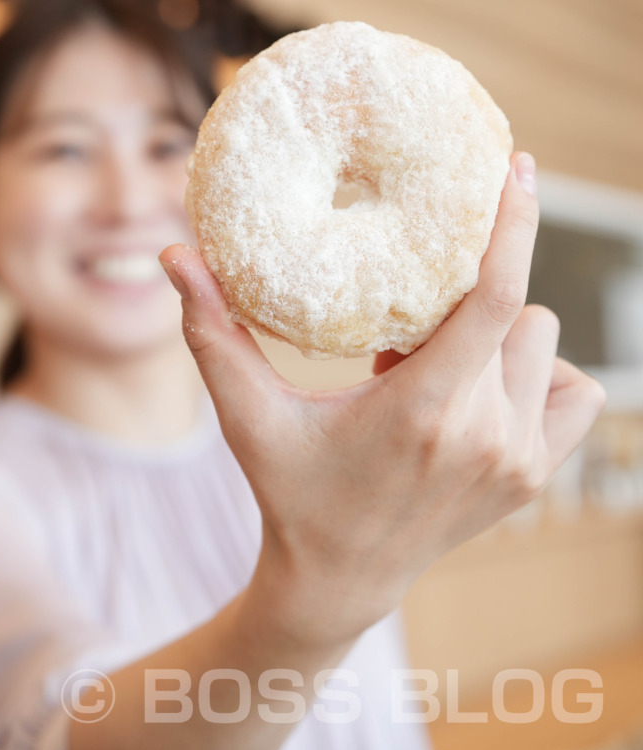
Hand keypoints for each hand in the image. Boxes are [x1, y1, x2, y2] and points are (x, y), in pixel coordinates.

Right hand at [159, 152, 605, 645]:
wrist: (340, 581)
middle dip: (472, 295)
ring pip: (543, 343)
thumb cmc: (291, 491)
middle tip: (408, 329)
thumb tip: (173, 252)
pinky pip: (576, 393)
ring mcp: (519, 461)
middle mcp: (485, 435)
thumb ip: (212, 332)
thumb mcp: (247, 414)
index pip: (493, 298)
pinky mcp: (535, 477)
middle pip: (516, 311)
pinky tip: (487, 385)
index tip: (518, 168)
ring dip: (502, 332)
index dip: (512, 225)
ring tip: (440, 361)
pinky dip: (540, 374)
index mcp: (422, 411)